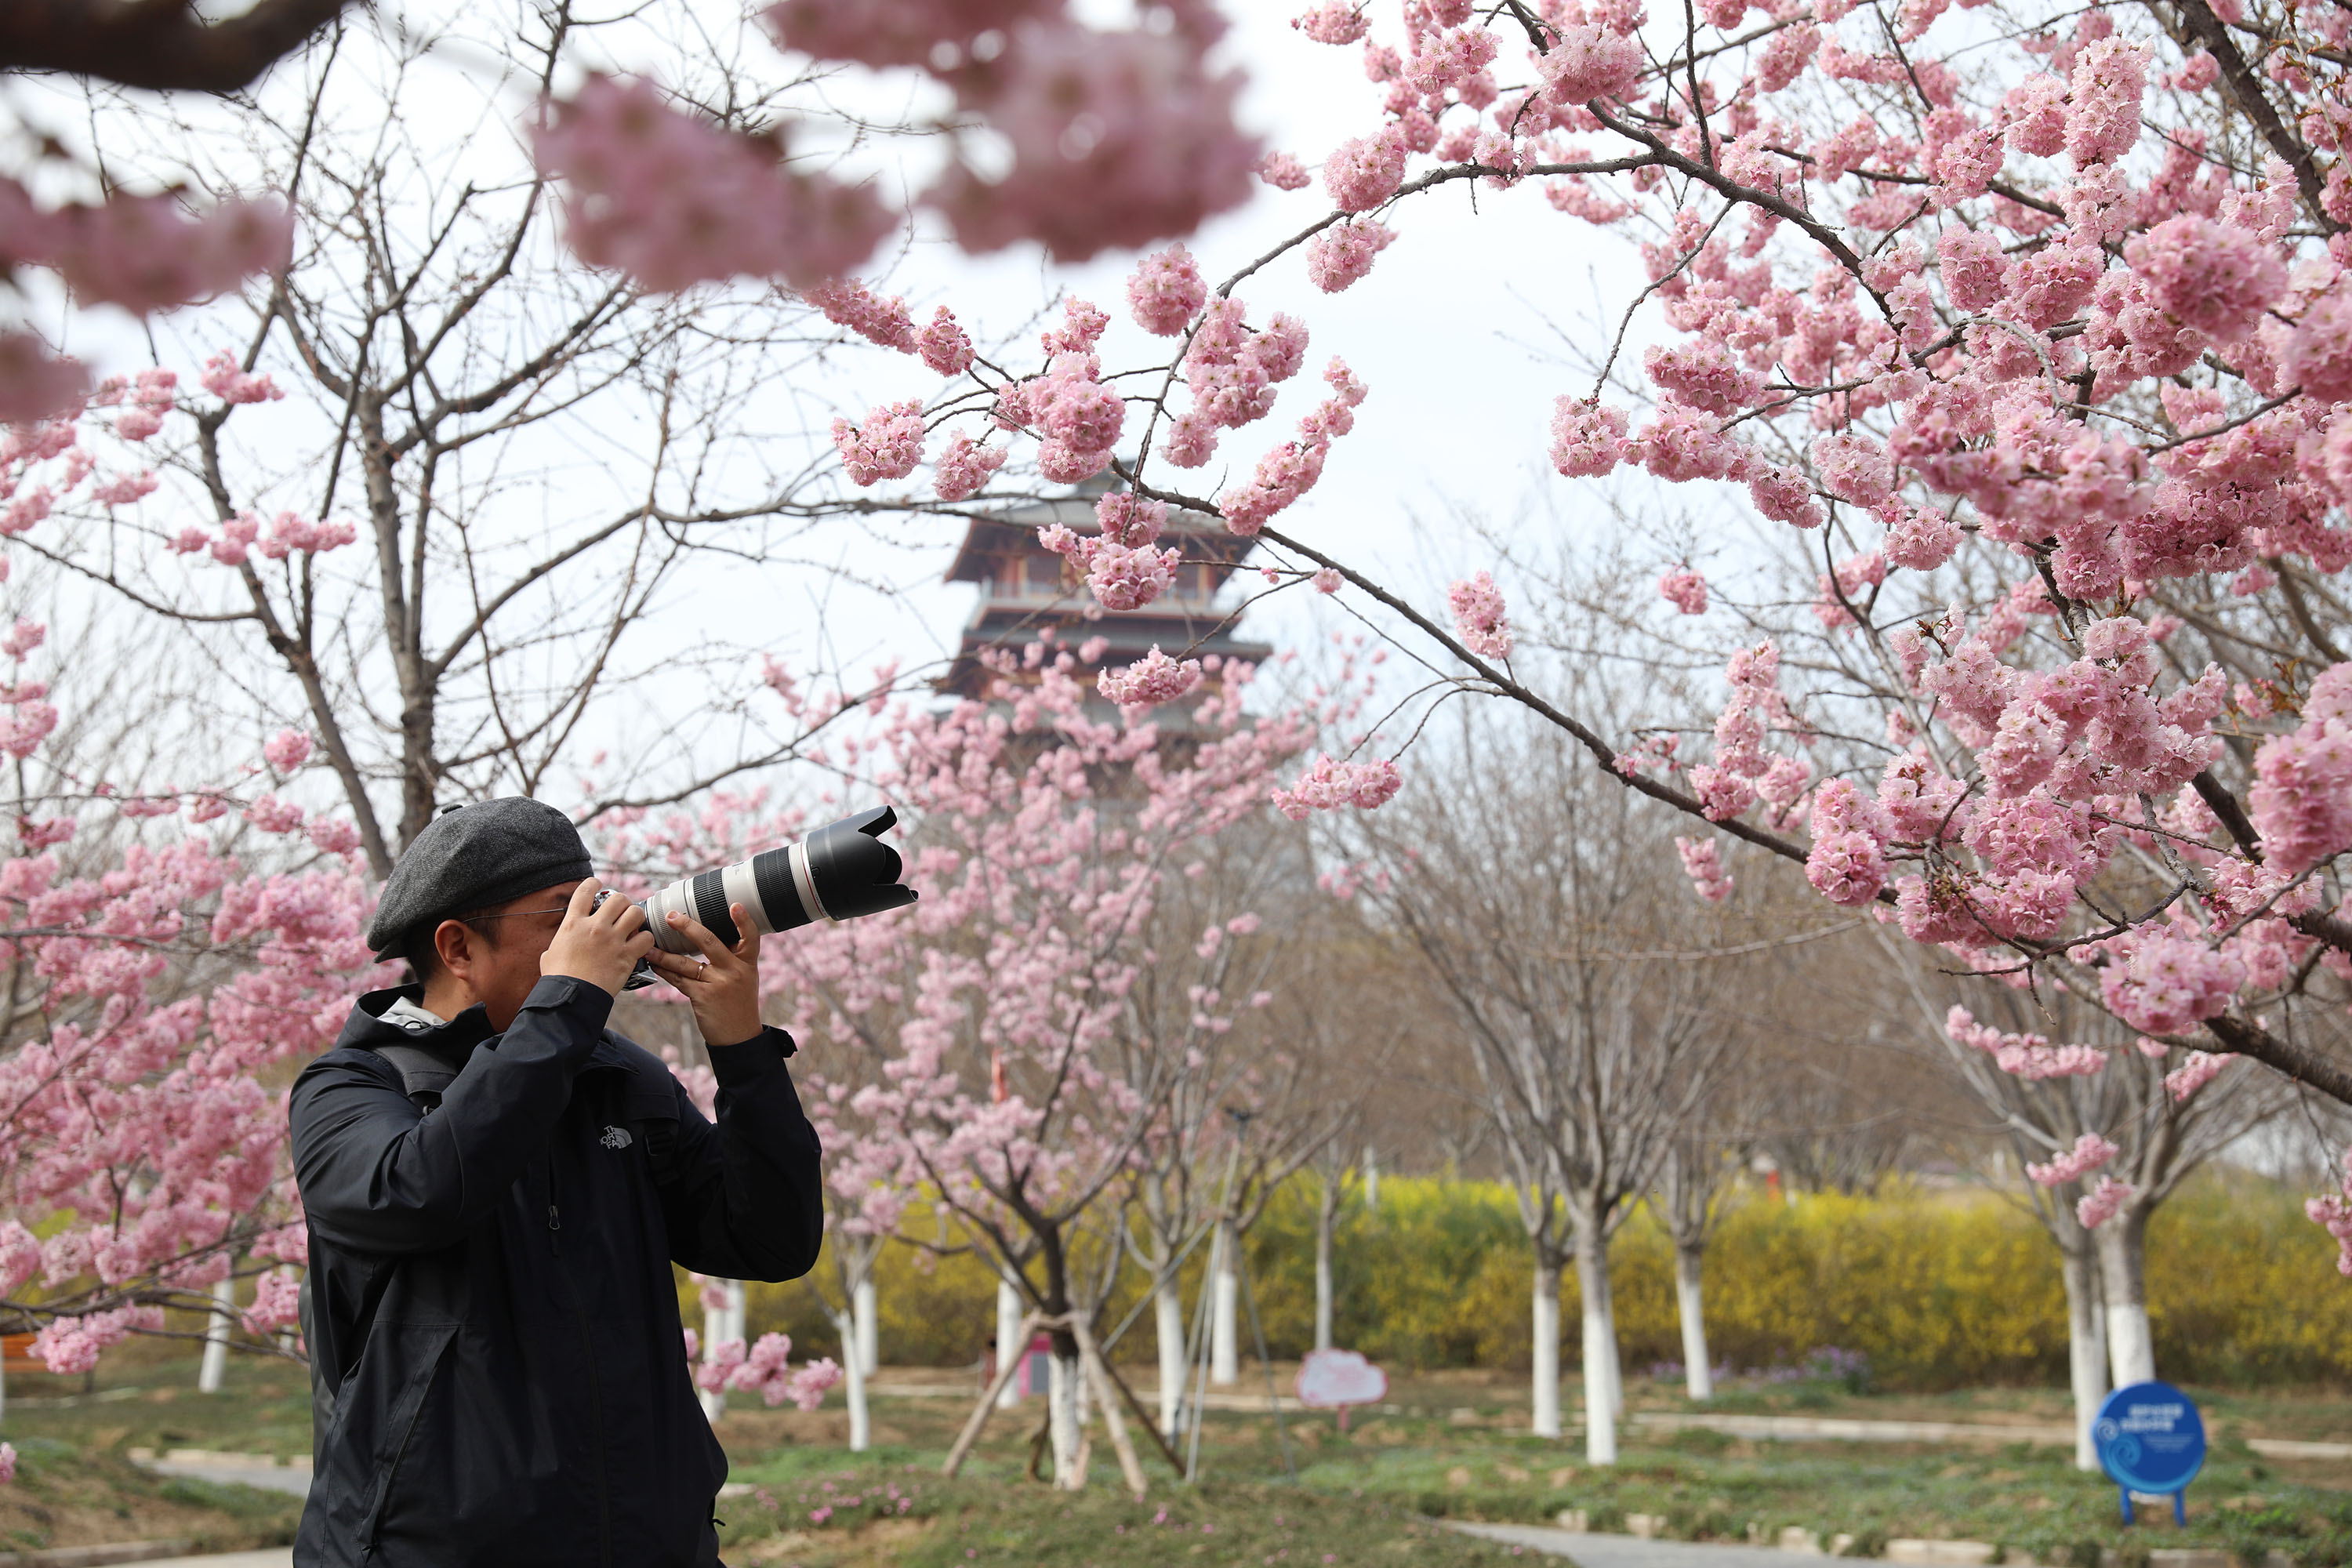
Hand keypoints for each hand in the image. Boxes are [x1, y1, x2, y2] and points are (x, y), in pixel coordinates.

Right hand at [541, 879, 655, 996]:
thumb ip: (561, 942)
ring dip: (636, 917)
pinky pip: (646, 937)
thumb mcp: (550, 953)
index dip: (594, 883)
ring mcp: (612, 940)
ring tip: (633, 925)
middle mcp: (594, 927)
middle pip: (618, 898)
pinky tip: (640, 944)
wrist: (571, 997)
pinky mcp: (626, 955)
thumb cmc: (558, 978)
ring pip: (635, 913)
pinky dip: (646, 939)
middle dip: (622, 903)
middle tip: (621, 912)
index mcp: (573, 923)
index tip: (598, 885)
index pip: (585, 890)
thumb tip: (561, 943)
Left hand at [646, 901, 764, 1047]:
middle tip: (671, 916)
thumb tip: (707, 937)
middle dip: (687, 927)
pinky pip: (679, 980)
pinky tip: (655, 964)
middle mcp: (734, 971)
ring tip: (649, 945)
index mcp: (747, 963)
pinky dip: (665, 971)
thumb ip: (732, 958)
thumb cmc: (740, 1005)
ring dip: (664, 954)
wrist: (740, 1037)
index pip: (750, 937)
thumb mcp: (745, 978)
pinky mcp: (703, 997)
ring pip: (685, 963)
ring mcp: (718, 984)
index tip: (734, 905)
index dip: (743, 921)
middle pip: (708, 942)